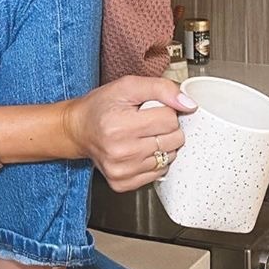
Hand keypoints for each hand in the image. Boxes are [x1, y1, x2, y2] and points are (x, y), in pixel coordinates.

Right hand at [62, 76, 196, 191]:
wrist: (78, 129)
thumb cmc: (101, 106)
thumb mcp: (128, 86)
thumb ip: (161, 88)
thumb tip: (189, 104)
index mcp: (119, 126)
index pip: (169, 118)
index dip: (165, 110)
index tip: (152, 109)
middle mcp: (120, 152)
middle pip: (174, 140)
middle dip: (167, 127)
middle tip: (148, 122)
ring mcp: (121, 171)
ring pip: (169, 157)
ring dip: (162, 145)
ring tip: (143, 136)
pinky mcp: (122, 183)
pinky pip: (158, 173)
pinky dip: (155, 160)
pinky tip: (140, 150)